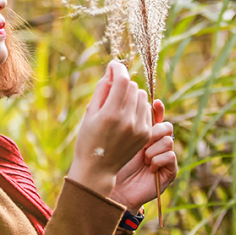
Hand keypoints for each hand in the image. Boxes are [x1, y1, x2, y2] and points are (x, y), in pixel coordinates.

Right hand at [67, 61, 152, 198]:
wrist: (98, 168)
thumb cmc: (88, 138)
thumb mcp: (90, 112)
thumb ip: (102, 89)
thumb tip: (112, 70)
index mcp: (110, 114)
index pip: (123, 80)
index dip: (118, 69)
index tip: (114, 66)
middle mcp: (128, 120)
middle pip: (133, 86)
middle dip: (123, 83)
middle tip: (113, 90)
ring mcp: (139, 128)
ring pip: (142, 96)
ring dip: (131, 95)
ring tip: (119, 105)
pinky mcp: (146, 134)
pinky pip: (146, 110)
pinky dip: (138, 108)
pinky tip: (127, 116)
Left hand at [109, 99, 176, 213]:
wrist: (114, 190)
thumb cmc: (111, 164)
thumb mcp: (114, 137)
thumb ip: (122, 118)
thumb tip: (127, 97)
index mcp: (144, 134)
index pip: (156, 116)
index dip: (158, 109)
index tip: (155, 103)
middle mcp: (156, 145)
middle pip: (166, 125)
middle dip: (154, 130)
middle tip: (144, 140)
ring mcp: (164, 158)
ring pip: (168, 140)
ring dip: (154, 148)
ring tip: (143, 157)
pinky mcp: (169, 171)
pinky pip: (171, 155)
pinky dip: (158, 159)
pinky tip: (148, 166)